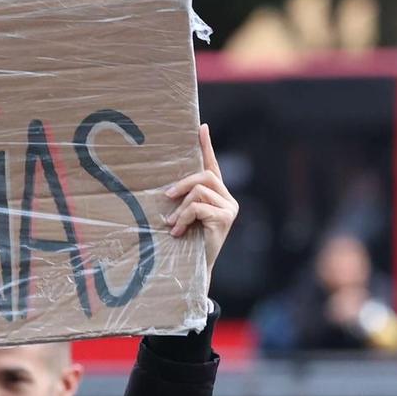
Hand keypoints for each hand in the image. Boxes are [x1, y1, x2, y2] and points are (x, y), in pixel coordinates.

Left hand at [161, 123, 238, 277]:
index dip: (206, 146)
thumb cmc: (186, 242)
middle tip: (166, 198)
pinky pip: (199, 206)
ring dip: (181, 208)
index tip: (201, 127)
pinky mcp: (225, 218)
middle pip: (204, 175)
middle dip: (182, 185)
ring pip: (199, 191)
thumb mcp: (183, 216)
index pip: (212, 165)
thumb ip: (183, 200)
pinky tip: (179, 232)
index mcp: (217, 195)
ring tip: (174, 225)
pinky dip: (185, 217)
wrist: (195, 268)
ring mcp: (229, 208)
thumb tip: (167, 188)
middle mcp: (227, 199)